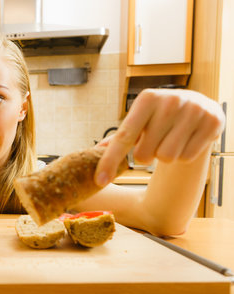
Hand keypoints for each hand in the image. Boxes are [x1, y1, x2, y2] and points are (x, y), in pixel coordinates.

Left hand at [95, 89, 224, 185]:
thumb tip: (94, 151)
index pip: (123, 137)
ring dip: (165, 156)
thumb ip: (119, 137)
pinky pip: (187, 158)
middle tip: (156, 141)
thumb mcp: (140, 120)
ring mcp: (193, 110)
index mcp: (147, 99)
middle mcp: (170, 101)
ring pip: (166, 157)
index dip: (109, 161)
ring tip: (171, 139)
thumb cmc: (160, 117)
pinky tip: (187, 140)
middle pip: (144, 154)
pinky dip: (184, 156)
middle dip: (146, 155)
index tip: (99, 181)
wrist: (199, 105)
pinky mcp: (212, 122)